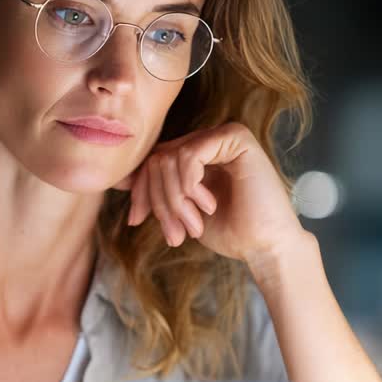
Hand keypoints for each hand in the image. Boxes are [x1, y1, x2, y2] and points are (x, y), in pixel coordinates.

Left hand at [116, 122, 307, 264]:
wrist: (264, 246)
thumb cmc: (229, 232)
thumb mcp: (179, 211)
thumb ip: (156, 192)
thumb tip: (117, 180)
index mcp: (195, 155)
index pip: (151, 162)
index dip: (140, 191)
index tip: (137, 221)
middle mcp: (207, 140)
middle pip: (156, 159)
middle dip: (159, 202)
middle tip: (176, 233)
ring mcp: (222, 135)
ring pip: (169, 158)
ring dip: (176, 200)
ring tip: (194, 225)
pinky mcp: (236, 136)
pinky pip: (190, 153)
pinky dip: (190, 185)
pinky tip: (208, 205)